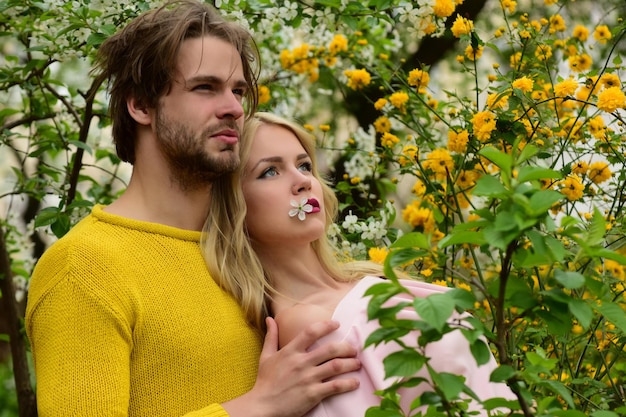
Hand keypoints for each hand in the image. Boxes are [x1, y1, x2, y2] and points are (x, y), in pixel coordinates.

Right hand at [222, 317, 360, 416]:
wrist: (262, 406)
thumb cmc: (265, 381)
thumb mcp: (265, 356)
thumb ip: (271, 336)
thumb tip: (270, 319)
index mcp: (290, 351)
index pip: (311, 332)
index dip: (326, 325)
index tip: (337, 324)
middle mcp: (301, 362)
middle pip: (330, 349)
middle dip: (346, 347)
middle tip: (353, 349)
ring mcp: (308, 378)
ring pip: (337, 366)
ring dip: (351, 364)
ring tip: (357, 363)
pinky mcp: (313, 394)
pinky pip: (335, 386)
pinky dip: (348, 384)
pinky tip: (355, 382)